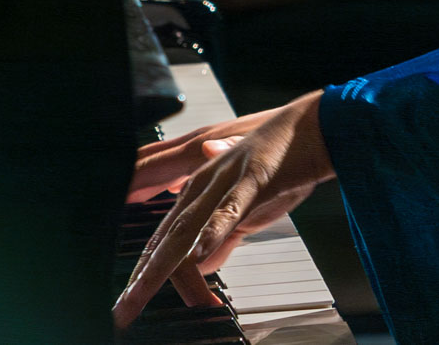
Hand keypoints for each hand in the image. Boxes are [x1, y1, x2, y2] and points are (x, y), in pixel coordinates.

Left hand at [113, 90, 334, 330]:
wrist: (314, 127)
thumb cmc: (283, 167)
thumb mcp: (246, 210)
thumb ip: (223, 236)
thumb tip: (203, 263)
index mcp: (199, 192)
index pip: (163, 240)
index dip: (146, 274)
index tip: (131, 304)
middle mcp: (203, 185)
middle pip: (165, 239)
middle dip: (142, 279)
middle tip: (124, 311)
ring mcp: (226, 181)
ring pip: (187, 229)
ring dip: (165, 266)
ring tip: (144, 292)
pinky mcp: (254, 177)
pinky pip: (230, 208)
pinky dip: (213, 231)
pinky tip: (200, 251)